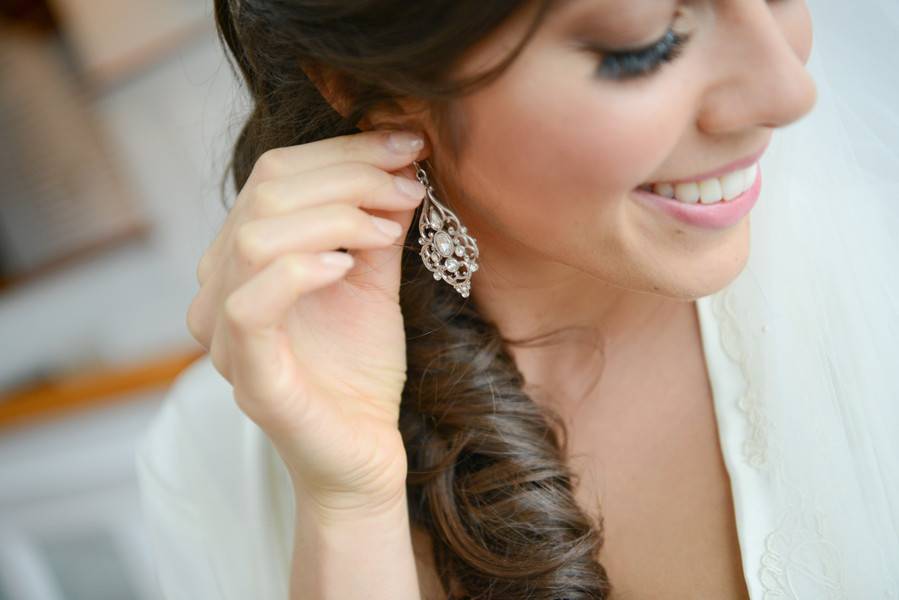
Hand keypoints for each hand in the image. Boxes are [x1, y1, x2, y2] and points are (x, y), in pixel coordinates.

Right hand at [186, 129, 427, 517]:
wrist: (363, 452)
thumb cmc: (361, 368)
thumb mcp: (372, 280)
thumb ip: (374, 224)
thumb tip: (398, 159)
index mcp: (243, 259)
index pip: (275, 177)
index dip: (343, 151)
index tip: (408, 147)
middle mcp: (220, 289)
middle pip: (265, 194)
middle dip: (349, 175)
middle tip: (409, 182)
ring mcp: (225, 334)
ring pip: (256, 237)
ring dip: (336, 216)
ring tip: (390, 226)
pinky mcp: (250, 376)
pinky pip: (251, 306)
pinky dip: (302, 270)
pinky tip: (348, 265)